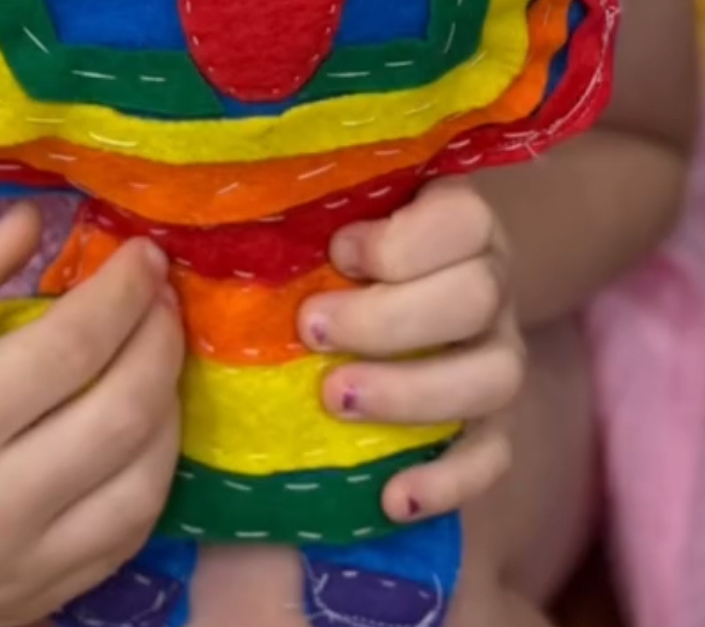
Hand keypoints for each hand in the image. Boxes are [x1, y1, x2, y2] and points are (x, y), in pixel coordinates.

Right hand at [0, 205, 183, 626]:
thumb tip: (34, 220)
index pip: (71, 346)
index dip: (122, 290)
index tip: (141, 251)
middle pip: (123, 410)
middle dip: (160, 336)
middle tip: (160, 290)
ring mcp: (24, 564)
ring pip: (143, 479)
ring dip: (170, 402)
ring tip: (159, 348)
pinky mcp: (39, 599)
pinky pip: (128, 534)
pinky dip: (153, 470)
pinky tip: (143, 423)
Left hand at [297, 180, 522, 525]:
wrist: (355, 317)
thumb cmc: (326, 253)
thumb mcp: (318, 216)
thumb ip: (292, 207)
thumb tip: (207, 211)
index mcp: (456, 220)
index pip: (466, 218)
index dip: (404, 239)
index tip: (336, 251)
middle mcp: (491, 283)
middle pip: (478, 296)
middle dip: (387, 318)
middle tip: (310, 329)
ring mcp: (497, 354)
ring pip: (495, 376)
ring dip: (412, 393)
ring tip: (334, 399)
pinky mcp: (493, 423)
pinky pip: (494, 455)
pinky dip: (448, 479)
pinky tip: (392, 496)